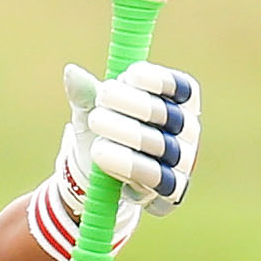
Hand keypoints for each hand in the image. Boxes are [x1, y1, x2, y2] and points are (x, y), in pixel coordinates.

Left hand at [62, 59, 201, 213]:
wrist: (103, 172)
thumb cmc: (106, 129)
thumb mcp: (95, 109)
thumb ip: (87, 93)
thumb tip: (72, 72)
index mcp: (179, 101)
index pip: (178, 86)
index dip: (157, 79)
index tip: (128, 75)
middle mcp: (188, 129)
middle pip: (166, 114)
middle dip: (132, 104)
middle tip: (101, 99)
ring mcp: (184, 159)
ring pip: (159, 145)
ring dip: (127, 134)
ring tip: (95, 124)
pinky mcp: (174, 188)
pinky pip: (154, 176)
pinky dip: (128, 165)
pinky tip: (103, 154)